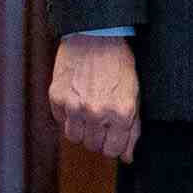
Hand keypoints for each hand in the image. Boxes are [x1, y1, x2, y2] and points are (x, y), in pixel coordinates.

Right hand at [49, 32, 140, 160]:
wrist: (95, 36)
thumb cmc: (119, 63)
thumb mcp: (135, 94)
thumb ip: (132, 128)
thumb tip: (127, 156)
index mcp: (121, 114)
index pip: (113, 151)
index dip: (114, 146)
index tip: (113, 138)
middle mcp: (97, 113)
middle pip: (93, 146)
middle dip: (98, 137)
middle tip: (102, 120)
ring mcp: (75, 107)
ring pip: (74, 138)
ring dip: (82, 129)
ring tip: (89, 111)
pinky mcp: (57, 98)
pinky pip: (61, 121)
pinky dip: (68, 116)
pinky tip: (77, 100)